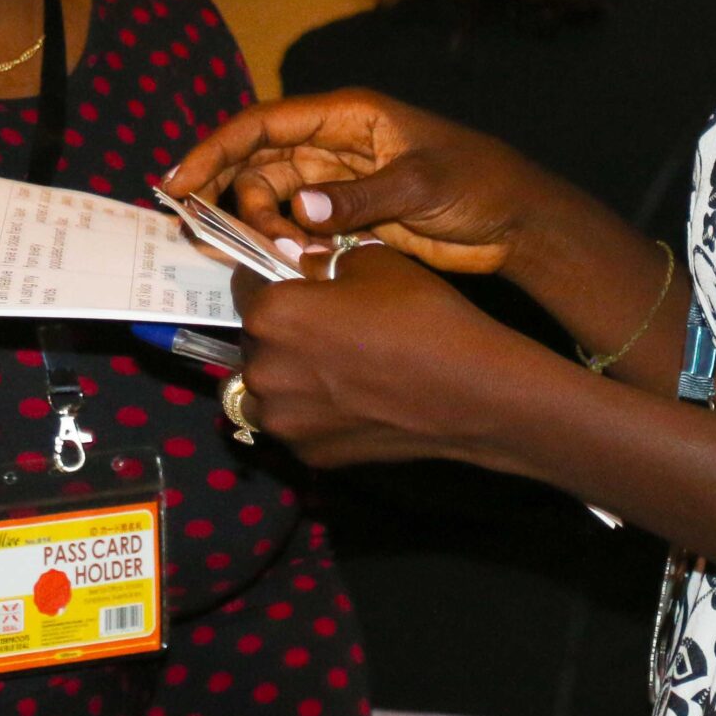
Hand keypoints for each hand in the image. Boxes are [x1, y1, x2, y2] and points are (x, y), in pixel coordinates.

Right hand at [163, 88, 589, 275]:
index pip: (263, 125)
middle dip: (235, 200)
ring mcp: (338, 183)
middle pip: (258, 166)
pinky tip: (295, 267)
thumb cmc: (480, 182)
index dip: (216, 149)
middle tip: (220, 240)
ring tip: (281, 259)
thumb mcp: (423, 184)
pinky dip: (287, 248)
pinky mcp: (347, 219)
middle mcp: (333, 144)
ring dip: (264, 230)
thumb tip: (299, 210)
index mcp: (347, 115)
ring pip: (273, 202)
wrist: (518, 222)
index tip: (180, 182)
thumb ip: (361, 197)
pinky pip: (297, 229)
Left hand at [230, 243, 542, 466]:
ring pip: (267, 389)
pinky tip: (350, 400)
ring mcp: (284, 421)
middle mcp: (263, 370)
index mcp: (272, 315)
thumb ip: (322, 261)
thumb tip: (303, 264)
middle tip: (321, 325)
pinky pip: (296, 423)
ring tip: (332, 367)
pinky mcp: (310, 454)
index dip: (267, 276)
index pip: (245, 285)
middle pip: (254, 340)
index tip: (288, 278)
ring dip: (287, 375)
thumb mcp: (371, 261)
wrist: (470, 390)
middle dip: (279, 330)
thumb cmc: (421, 315)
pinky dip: (311, 411)